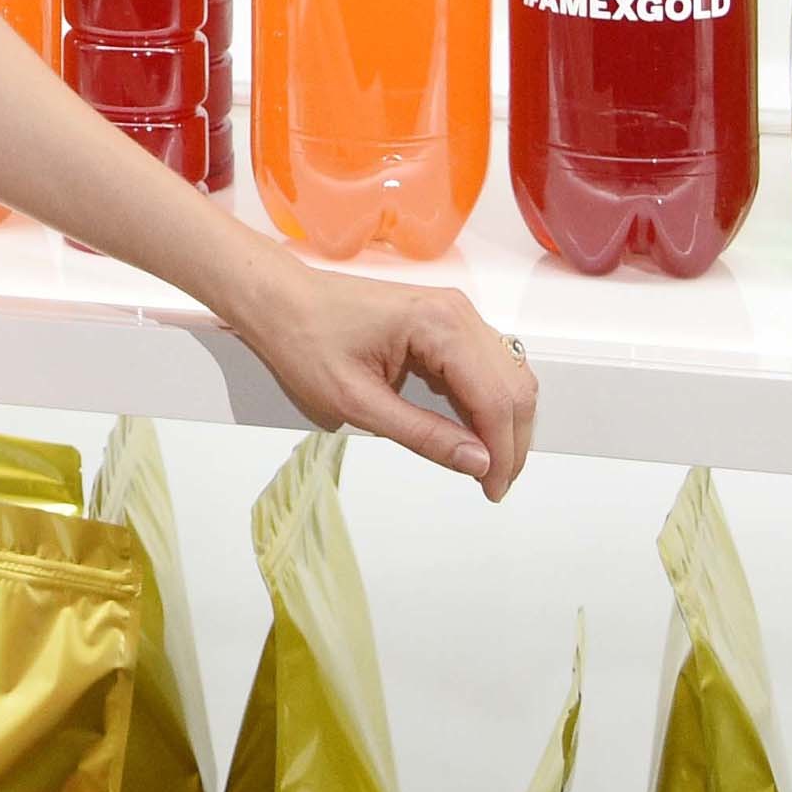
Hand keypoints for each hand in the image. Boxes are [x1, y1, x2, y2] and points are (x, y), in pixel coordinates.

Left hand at [233, 258, 536, 499]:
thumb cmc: (304, 341)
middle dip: (511, 441)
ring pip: (507, 376)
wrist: (277, 299)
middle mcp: (457, 312)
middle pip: (514, 386)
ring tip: (484, 467)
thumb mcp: (357, 402)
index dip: (502, 452)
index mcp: (439, 325)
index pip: (497, 398)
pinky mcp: (444, 322)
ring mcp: (453, 313)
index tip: (492, 491)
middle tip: (492, 486)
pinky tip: (469, 434)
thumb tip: (479, 464)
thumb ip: (423, 435)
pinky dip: (487, 402)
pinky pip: (484, 366)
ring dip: (504, 423)